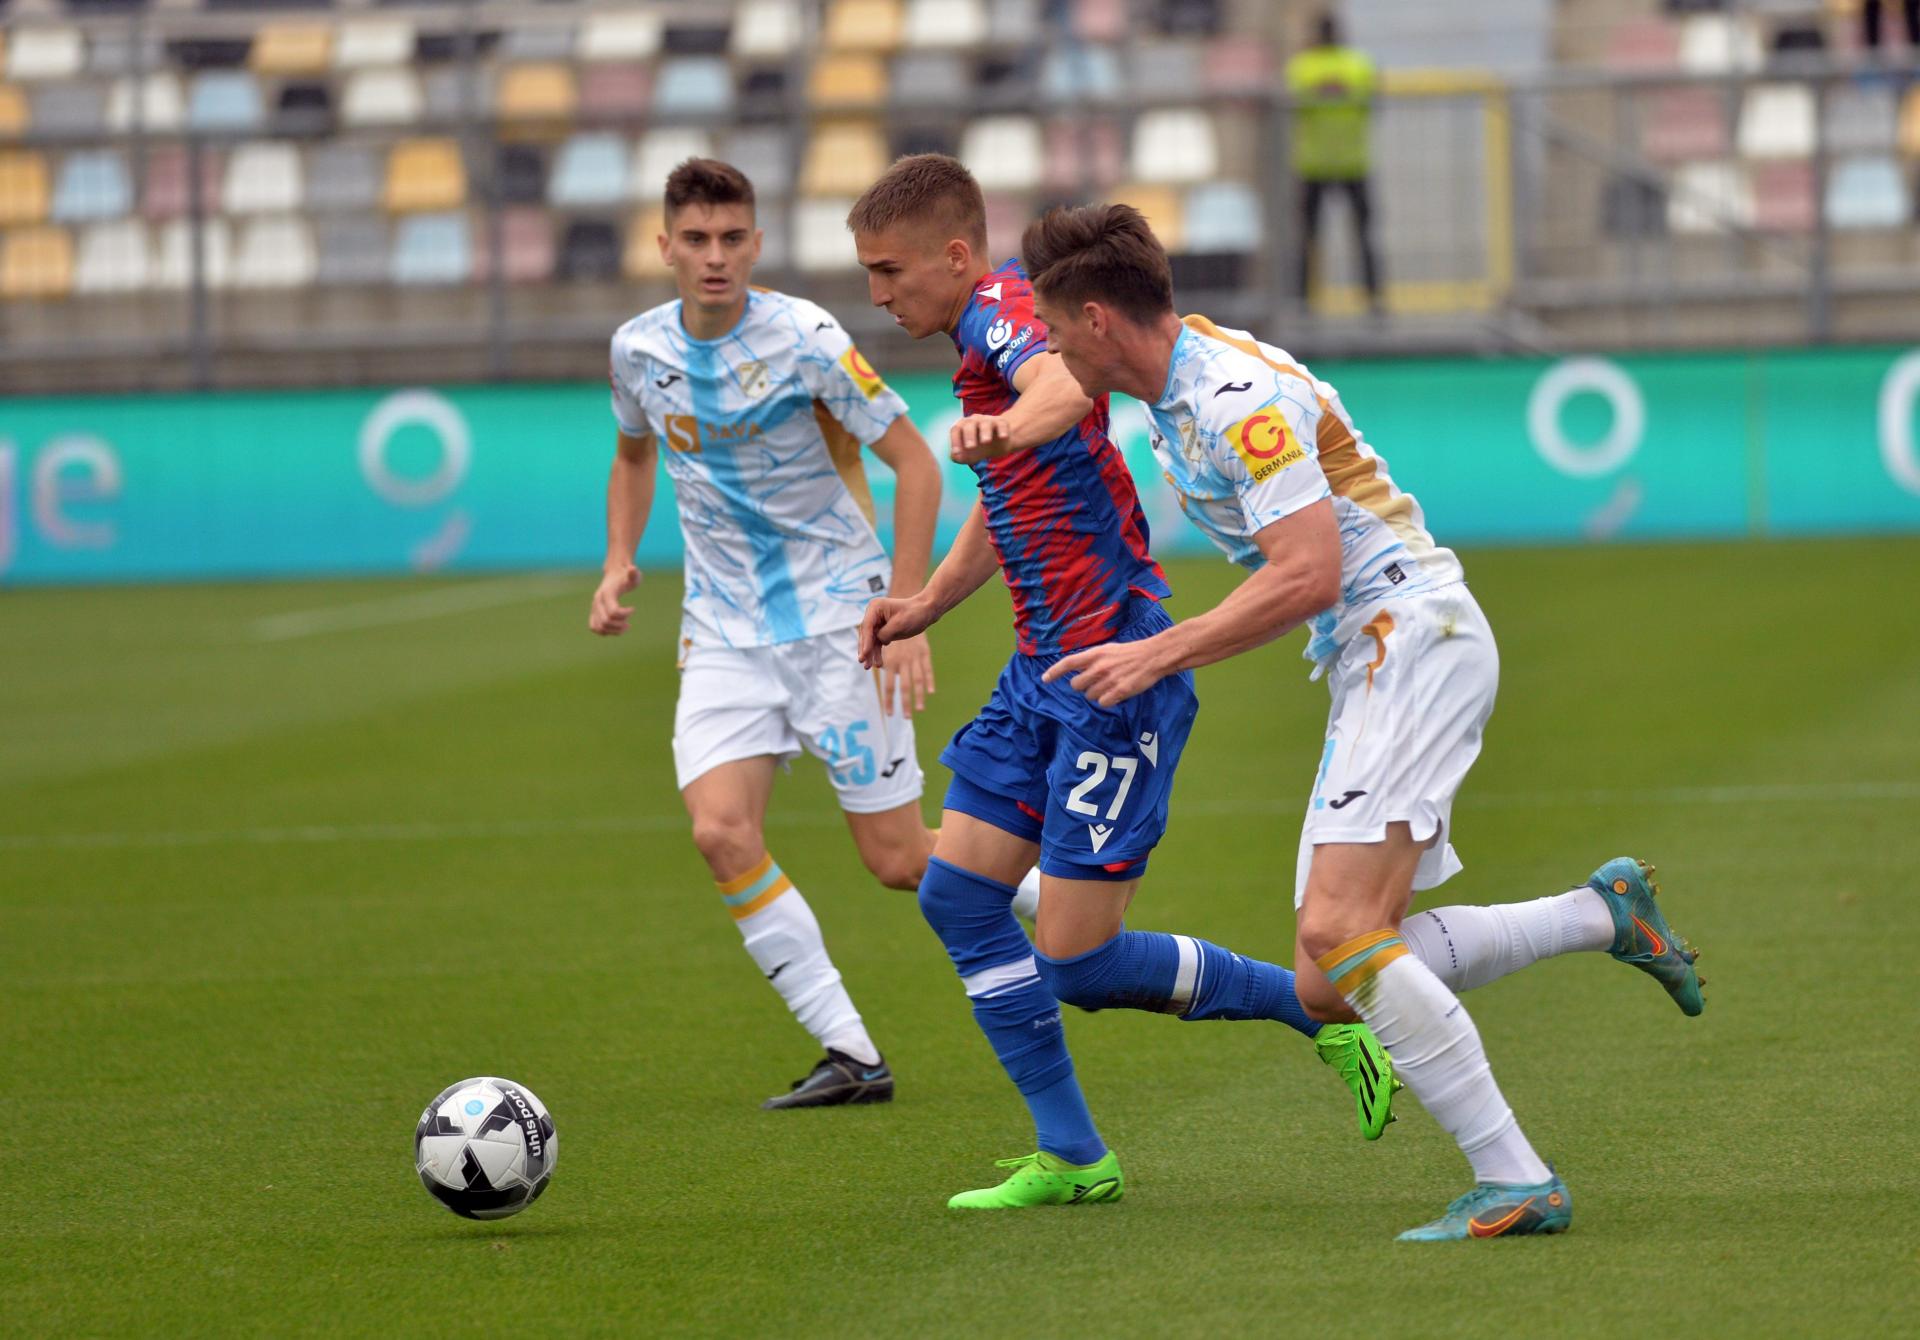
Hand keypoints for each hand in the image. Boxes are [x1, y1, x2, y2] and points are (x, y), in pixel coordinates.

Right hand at [589, 564, 639, 635]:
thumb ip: (634, 574)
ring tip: (625, 627)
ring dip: (613, 631)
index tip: (633, 609)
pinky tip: (617, 628)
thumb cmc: (626, 576)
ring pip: (599, 627)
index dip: (625, 614)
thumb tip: (632, 569)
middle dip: (620, 625)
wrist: (615, 574)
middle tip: (629, 622)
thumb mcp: (633, 575)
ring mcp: (594, 608)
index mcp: (606, 593)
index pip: (613, 612)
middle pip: (605, 622)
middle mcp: (597, 601)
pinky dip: (605, 632)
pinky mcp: (594, 613)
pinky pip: (594, 627)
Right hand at [859, 594, 938, 668]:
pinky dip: (876, 652)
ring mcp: (877, 622)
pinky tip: (877, 663)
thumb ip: (885, 634)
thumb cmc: (914, 614)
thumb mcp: (899, 624)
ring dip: (869, 653)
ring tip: (868, 667)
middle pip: (866, 634)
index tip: (864, 654)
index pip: (867, 626)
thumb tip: (880, 642)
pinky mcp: (882, 630)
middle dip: (865, 649)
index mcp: (875, 607)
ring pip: (870, 640)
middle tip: (863, 662)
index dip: (865, 641)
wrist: (925, 612)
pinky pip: (877, 642)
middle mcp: (873, 614)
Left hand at [878, 632, 934, 717]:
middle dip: (904, 703)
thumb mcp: (882, 642)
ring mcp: (915, 658)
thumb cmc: (890, 629)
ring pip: (918, 680)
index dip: (889, 700)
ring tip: (920, 710)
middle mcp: (903, 662)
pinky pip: (928, 669)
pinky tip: (931, 693)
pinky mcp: (925, 653)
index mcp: (891, 662)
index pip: (888, 686)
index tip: (889, 714)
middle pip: (904, 687)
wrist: (907, 613)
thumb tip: (872, 667)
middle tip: (904, 718)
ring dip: (919, 696)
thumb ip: (879, 656)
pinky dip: (930, 681)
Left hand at [949, 414, 1017, 463]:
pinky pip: (1001, 424)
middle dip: (969, 436)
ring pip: (985, 424)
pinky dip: (1002, 430)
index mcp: (963, 426)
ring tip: (986, 441)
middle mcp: (974, 420)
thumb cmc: (978, 448)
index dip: (955, 441)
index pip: (956, 430)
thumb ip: (958, 457)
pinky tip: (1003, 437)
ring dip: (985, 432)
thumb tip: (955, 456)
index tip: (956, 453)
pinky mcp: (1001, 423)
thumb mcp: (968, 455)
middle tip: (970, 447)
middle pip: (969, 425)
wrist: (999, 444)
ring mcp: (988, 420)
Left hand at [1041, 636, 1173, 707]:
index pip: (1068, 663)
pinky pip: (1103, 703)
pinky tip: (1117, 693)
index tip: (1045, 679)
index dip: (1054, 672)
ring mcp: (1108, 680)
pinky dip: (1108, 701)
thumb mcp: (1108, 650)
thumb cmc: (1130, 653)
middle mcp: (1099, 667)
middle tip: (1095, 683)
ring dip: (1097, 694)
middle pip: (1076, 686)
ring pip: (1090, 696)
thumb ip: (1091, 659)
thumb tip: (1077, 670)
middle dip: (1082, 687)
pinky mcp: (1119, 691)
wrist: (1153, 656)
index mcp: (1095, 654)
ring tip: (1110, 685)